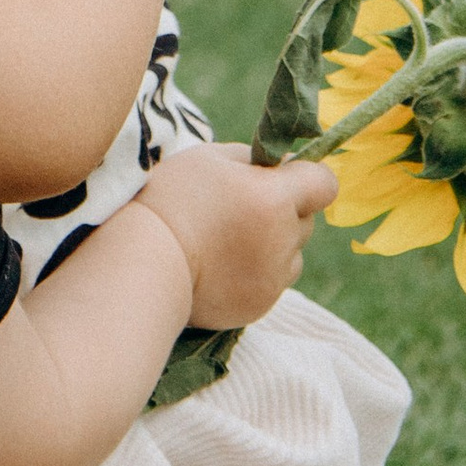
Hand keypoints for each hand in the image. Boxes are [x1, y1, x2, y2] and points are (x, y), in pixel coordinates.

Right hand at [135, 141, 336, 327]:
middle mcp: (282, 241)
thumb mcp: (208, 159)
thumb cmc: (170, 199)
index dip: (306, 176)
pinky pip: (273, 281)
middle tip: (239, 207)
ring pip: (293, 254)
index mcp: (273, 198)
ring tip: (226, 240)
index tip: (281, 176)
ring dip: (273, 244)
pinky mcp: (260, 306)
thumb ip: (254, 159)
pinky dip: (256, 272)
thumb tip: (281, 166)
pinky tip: (219, 265)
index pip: (324, 183)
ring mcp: (273, 279)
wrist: (141, 261)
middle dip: (284, 209)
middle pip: (307, 219)